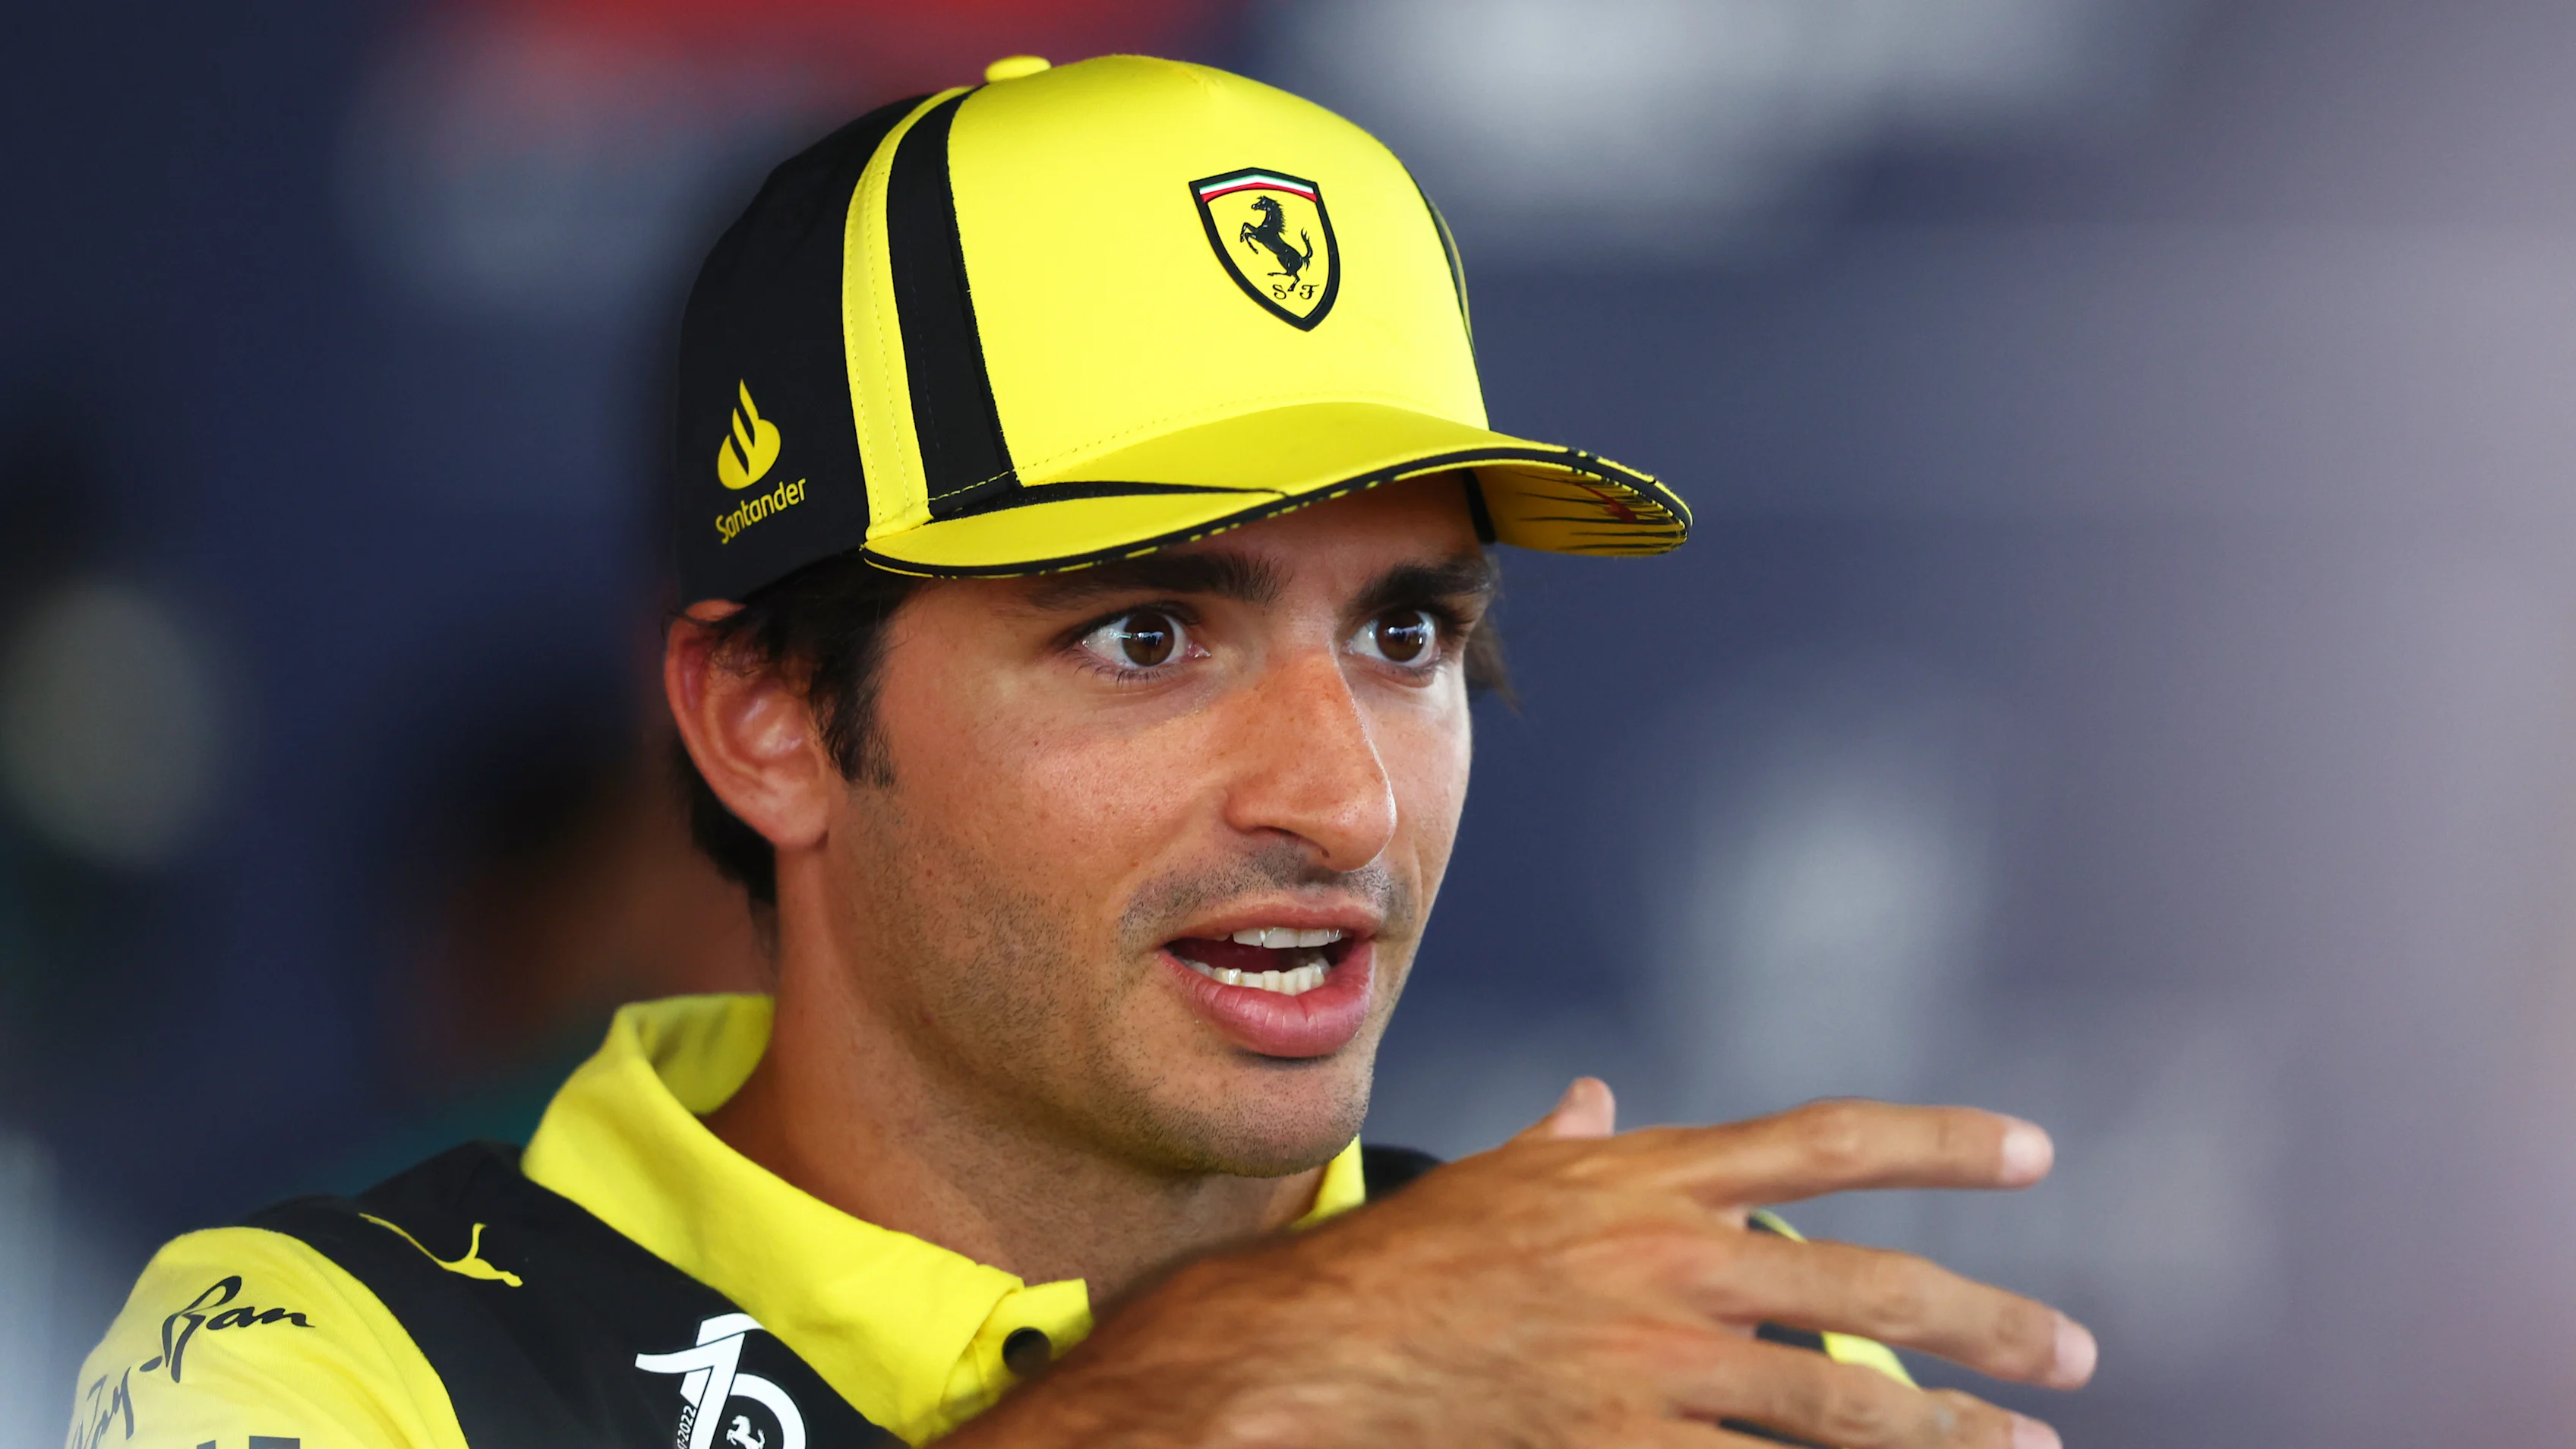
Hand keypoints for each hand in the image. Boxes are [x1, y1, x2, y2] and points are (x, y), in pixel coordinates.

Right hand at [961, 1090, 2094, 1448]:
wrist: (1315, 1352)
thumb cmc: (1404, 1264)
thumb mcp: (1498, 1181)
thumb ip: (1569, 1143)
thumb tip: (1599, 1100)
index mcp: (1649, 1178)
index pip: (1827, 1142)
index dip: (1942, 1143)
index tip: (2033, 1152)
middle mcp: (1671, 1258)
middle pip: (1871, 1282)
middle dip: (1990, 1321)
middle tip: (2069, 1351)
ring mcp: (1654, 1359)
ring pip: (1844, 1401)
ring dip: (1951, 1433)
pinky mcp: (1625, 1446)